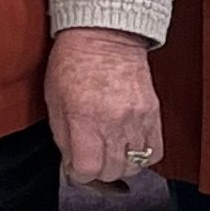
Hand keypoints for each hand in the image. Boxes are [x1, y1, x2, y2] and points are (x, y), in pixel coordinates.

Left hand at [46, 27, 162, 187]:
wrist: (105, 35)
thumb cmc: (75, 62)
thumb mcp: (55, 101)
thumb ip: (63, 138)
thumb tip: (72, 165)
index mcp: (84, 118)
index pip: (87, 170)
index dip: (80, 175)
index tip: (77, 168)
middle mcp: (113, 121)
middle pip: (112, 171)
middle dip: (98, 172)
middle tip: (92, 159)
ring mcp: (137, 118)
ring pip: (133, 166)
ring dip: (120, 165)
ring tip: (110, 153)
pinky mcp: (153, 113)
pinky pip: (154, 151)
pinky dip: (142, 156)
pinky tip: (130, 147)